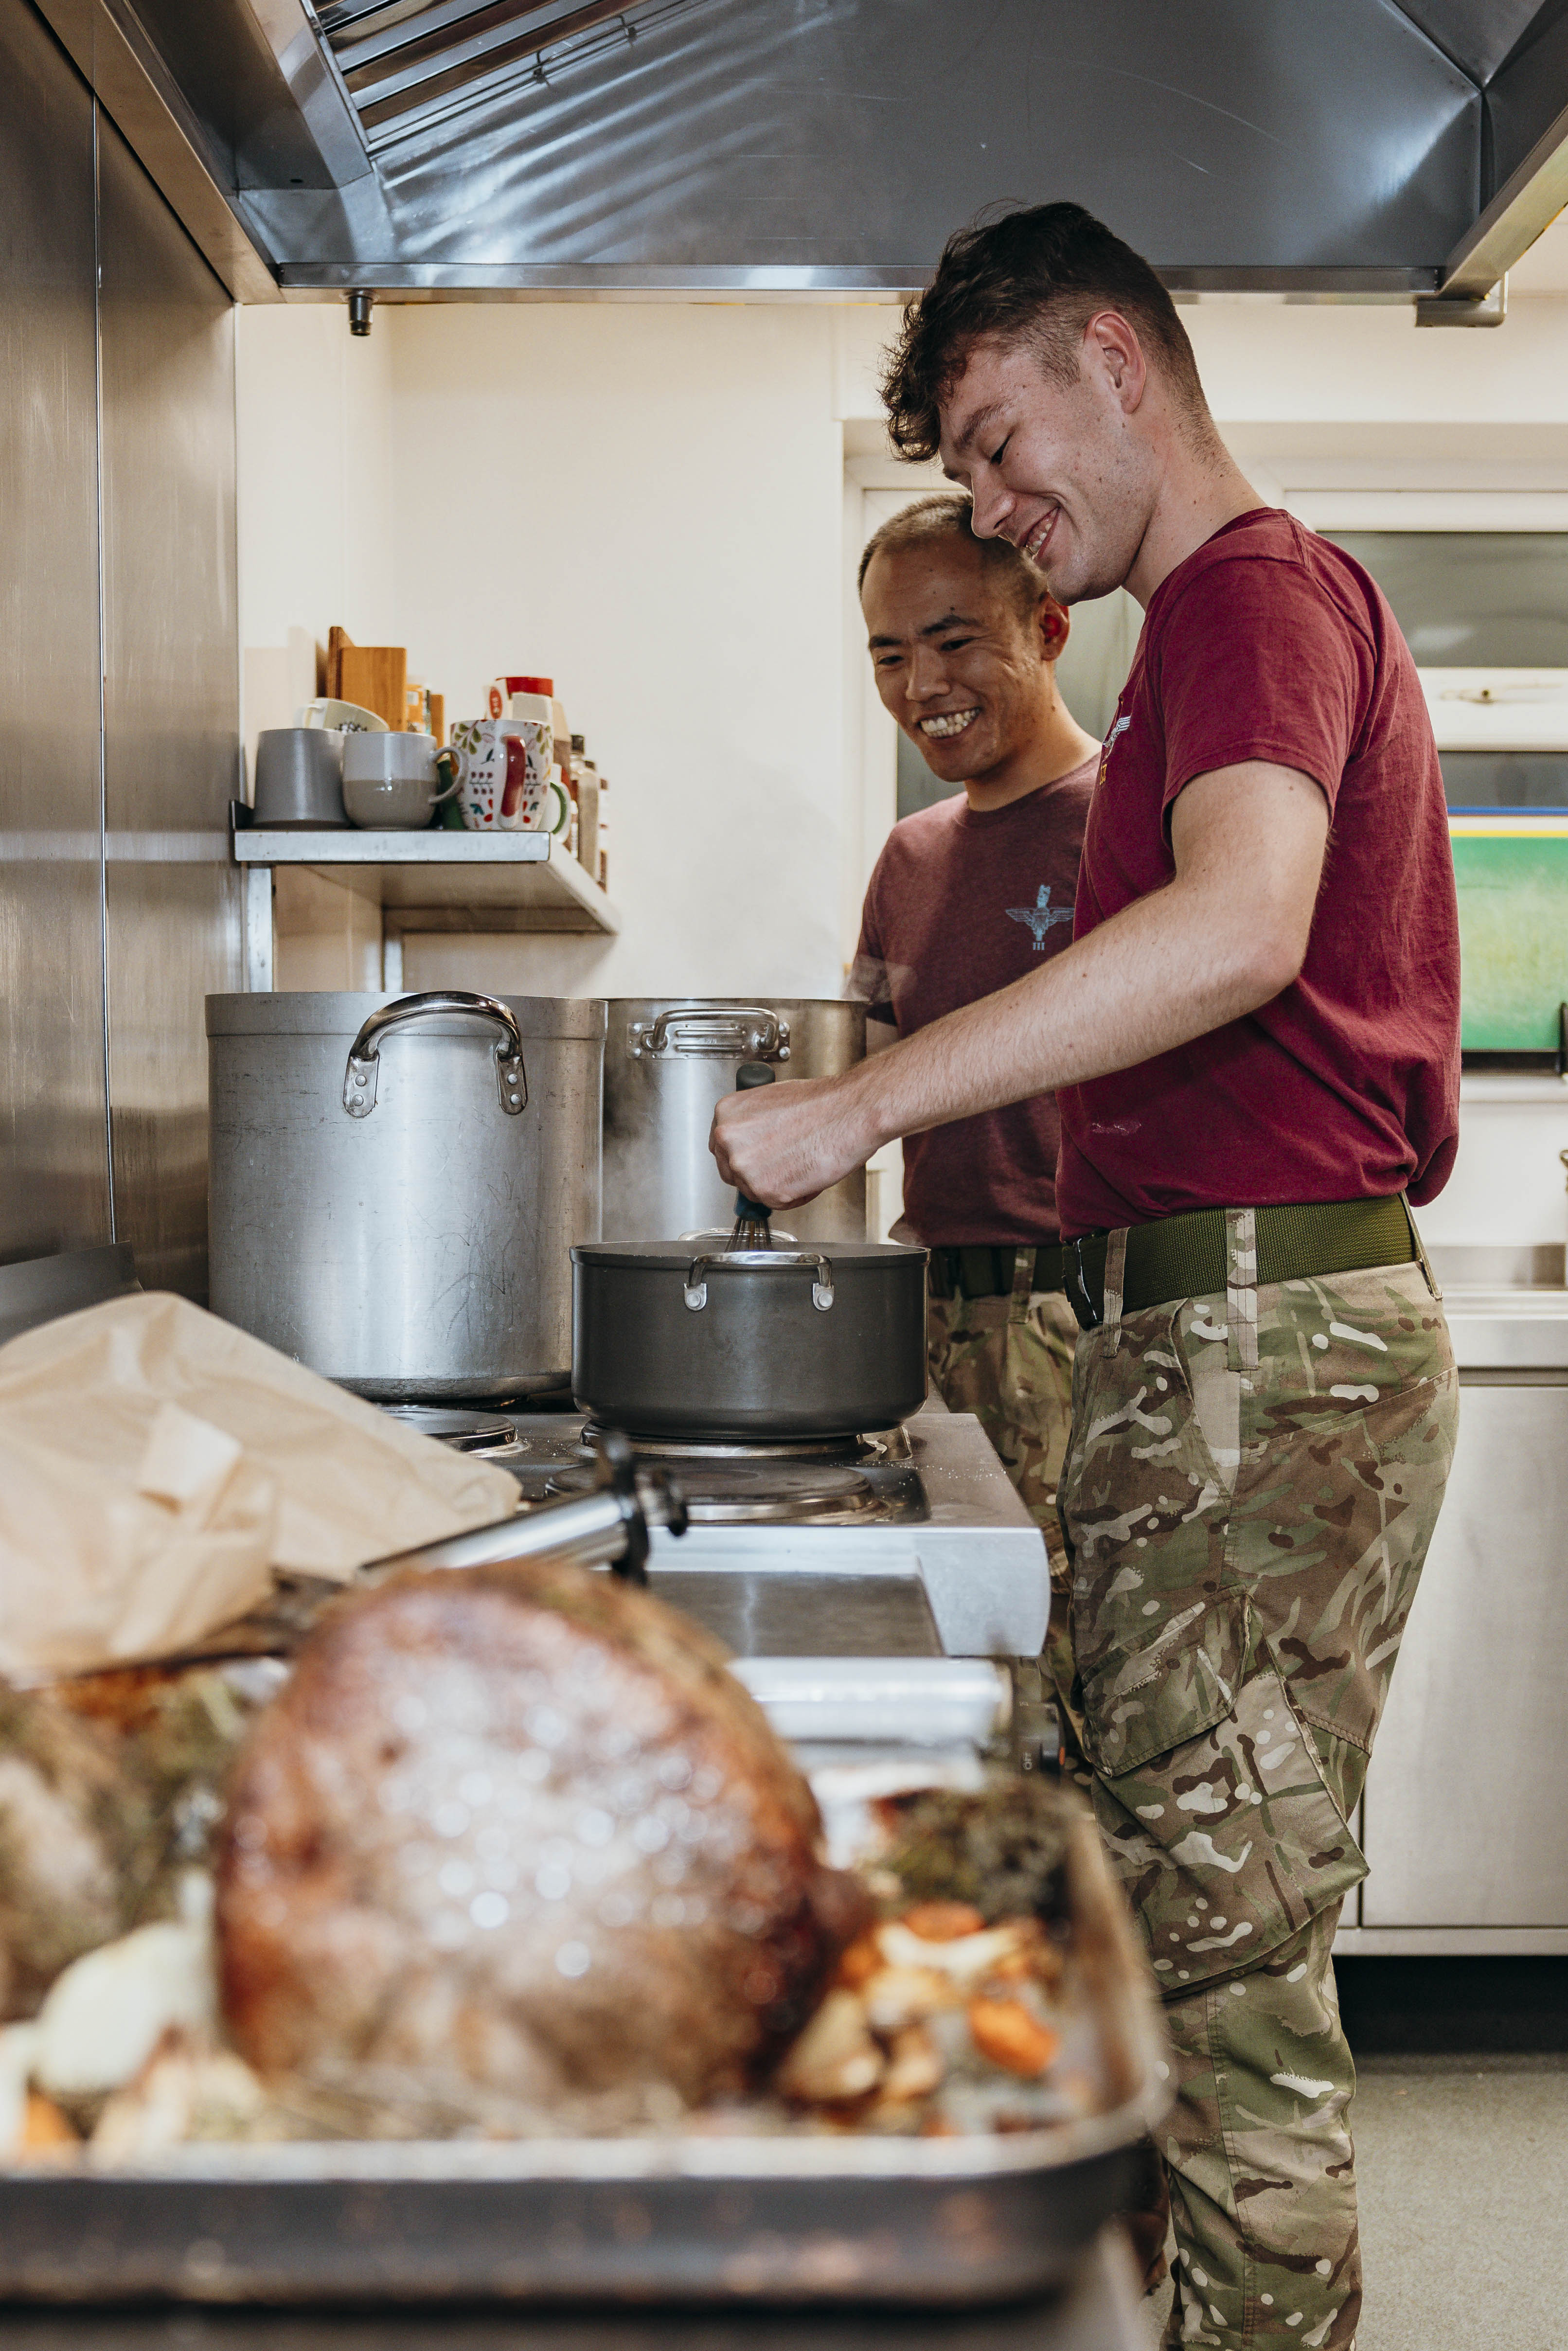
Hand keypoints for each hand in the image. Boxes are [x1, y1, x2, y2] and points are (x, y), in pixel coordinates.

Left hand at [709, 1073, 872, 1208]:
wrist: (849, 1112)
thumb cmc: (821, 1104)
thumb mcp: (771, 1102)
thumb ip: (751, 1125)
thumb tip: (751, 1144)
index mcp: (726, 1112)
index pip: (720, 1147)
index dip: (742, 1155)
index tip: (755, 1157)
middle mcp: (727, 1139)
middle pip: (731, 1172)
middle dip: (755, 1173)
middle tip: (782, 1163)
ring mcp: (744, 1166)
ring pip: (753, 1190)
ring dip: (776, 1185)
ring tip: (801, 1162)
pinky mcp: (766, 1190)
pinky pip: (776, 1203)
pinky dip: (795, 1195)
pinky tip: (809, 1173)